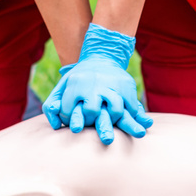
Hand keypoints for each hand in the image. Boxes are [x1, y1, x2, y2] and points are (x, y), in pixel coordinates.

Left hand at [42, 24, 153, 143]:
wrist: (101, 57)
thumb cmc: (79, 78)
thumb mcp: (63, 86)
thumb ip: (52, 105)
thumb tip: (55, 126)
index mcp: (75, 85)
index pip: (69, 111)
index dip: (71, 121)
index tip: (75, 127)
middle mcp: (93, 86)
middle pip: (92, 111)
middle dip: (94, 125)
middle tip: (102, 138)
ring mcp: (111, 86)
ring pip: (115, 110)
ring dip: (116, 123)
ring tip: (118, 130)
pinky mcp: (126, 88)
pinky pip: (132, 106)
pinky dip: (137, 117)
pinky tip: (142, 124)